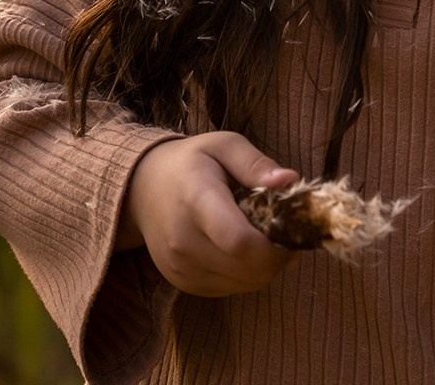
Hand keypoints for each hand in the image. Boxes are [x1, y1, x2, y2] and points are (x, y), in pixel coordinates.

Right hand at [117, 131, 298, 296]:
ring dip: (265, 266)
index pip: (239, 241)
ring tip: (263, 236)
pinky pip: (231, 288)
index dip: (275, 243)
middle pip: (248, 268)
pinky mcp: (183, 283)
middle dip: (278, 255)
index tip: (291, 226)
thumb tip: (290, 181)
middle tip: (284, 230)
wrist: (143, 189)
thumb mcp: (224, 146)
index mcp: (196, 200)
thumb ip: (256, 163)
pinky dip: (247, 274)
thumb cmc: (192, 163)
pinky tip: (244, 250)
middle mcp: (183, 241)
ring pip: (245, 283)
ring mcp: (180, 267)